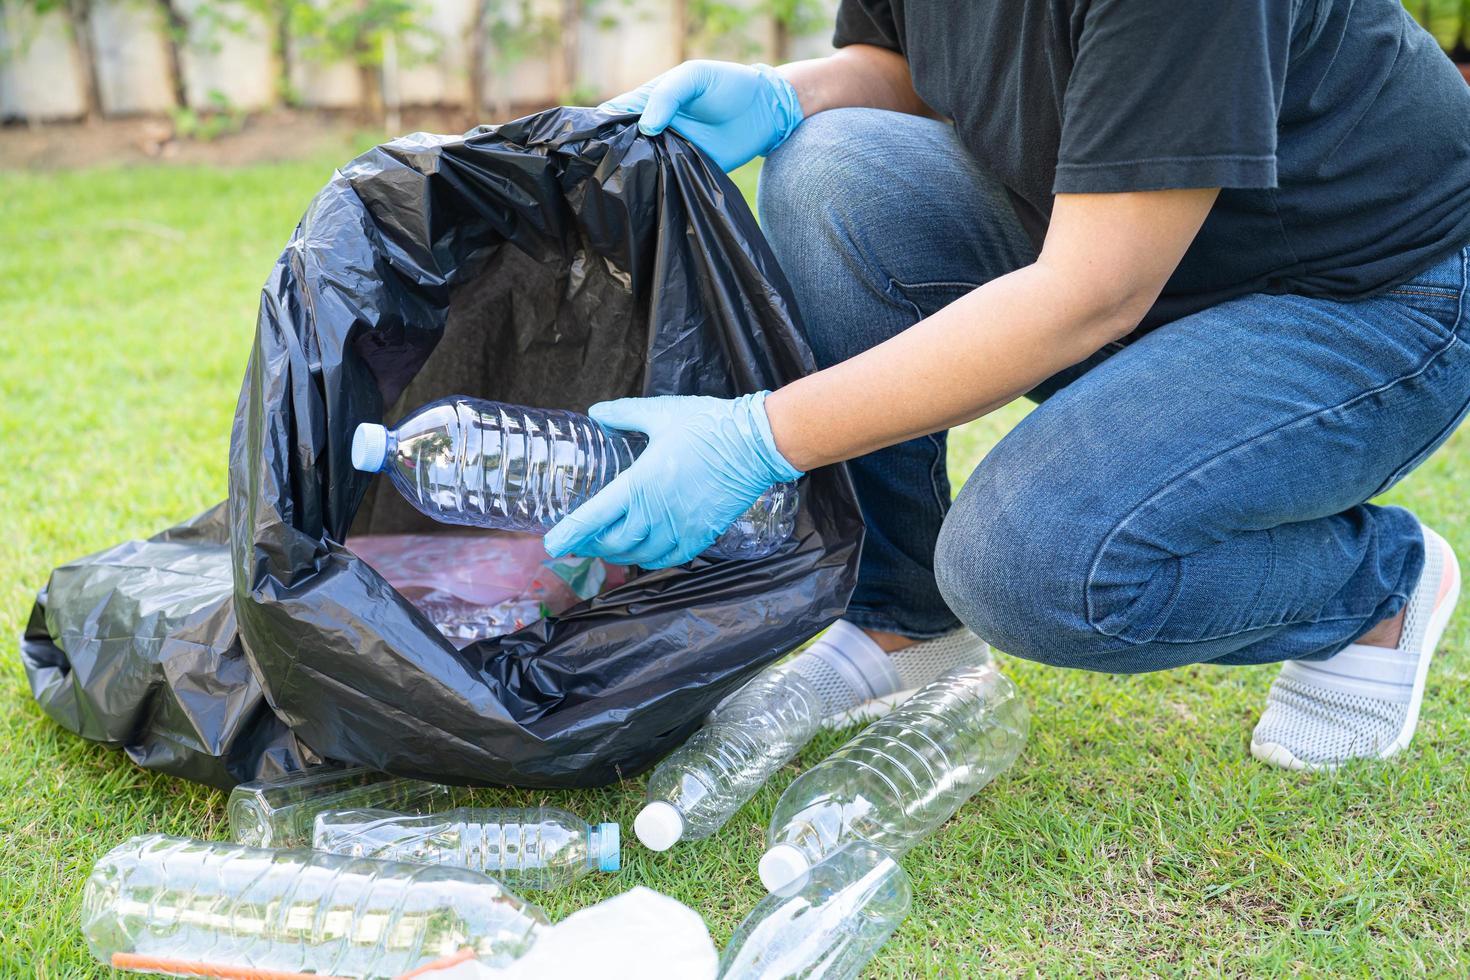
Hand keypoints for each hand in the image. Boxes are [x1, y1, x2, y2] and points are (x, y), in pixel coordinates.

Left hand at [544, 392, 803, 568]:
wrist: (756, 444)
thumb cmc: (709, 426)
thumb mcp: (661, 413)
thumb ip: (623, 414)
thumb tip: (596, 414)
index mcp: (642, 483)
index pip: (594, 518)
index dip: (569, 534)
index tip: (551, 544)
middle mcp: (658, 513)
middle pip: (613, 543)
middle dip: (591, 544)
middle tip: (579, 539)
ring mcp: (681, 528)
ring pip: (638, 555)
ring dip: (618, 553)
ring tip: (607, 545)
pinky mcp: (701, 535)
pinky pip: (667, 559)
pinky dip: (649, 559)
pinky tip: (643, 550)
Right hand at [599, 61, 803, 171]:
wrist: (764, 110)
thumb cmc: (727, 84)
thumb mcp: (694, 77)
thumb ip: (667, 96)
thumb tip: (645, 128)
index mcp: (648, 102)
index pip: (613, 115)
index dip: (600, 128)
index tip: (588, 143)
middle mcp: (653, 129)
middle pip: (622, 145)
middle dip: (612, 155)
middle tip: (599, 169)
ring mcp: (669, 152)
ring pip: (641, 166)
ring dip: (633, 173)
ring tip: (619, 183)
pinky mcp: (687, 172)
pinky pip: (666, 181)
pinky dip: (656, 186)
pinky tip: (646, 192)